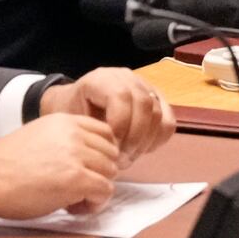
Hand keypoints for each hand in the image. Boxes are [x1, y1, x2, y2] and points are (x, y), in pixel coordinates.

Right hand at [0, 114, 118, 222]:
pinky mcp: (76, 178)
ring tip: (72, 198)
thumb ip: (66, 140)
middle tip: (77, 188)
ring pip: (111, 172)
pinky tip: (73, 206)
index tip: (86, 168)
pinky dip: (94, 202)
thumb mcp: (40, 136)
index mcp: (66, 121)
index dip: (99, 154)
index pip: (105, 133)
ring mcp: (77, 155)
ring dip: (96, 189)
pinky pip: (104, 191)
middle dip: (99, 173)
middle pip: (111, 153)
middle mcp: (75, 134)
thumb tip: (87, 158)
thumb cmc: (3, 164)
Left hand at [39, 68, 174, 167]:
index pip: (121, 96)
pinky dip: (158, 139)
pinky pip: (168, 120)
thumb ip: (88, 131)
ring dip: (145, 141)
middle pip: (144, 104)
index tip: (109, 148)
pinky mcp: (157, 100)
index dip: (120, 124)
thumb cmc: (70, 114)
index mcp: (102, 79)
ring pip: (158, 112)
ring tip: (128, 158)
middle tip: (120, 160)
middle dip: (134, 137)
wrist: (74, 105)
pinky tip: (141, 150)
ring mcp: (145, 87)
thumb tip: (109, 149)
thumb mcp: (69, 121)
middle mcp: (127, 78)